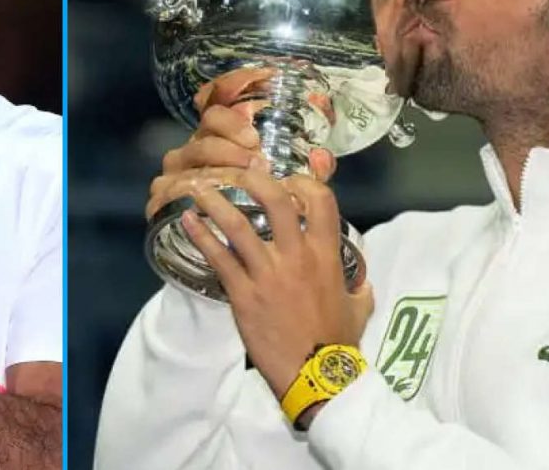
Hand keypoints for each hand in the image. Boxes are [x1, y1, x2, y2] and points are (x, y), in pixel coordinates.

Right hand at [147, 67, 335, 219]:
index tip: (256, 136)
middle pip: (205, 129)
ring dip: (213, 167)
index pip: (219, 105)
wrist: (232, 253)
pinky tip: (200, 200)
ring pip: (187, 157)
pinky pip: (166, 189)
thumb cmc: (262, 215)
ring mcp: (176, 171)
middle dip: (230, 142)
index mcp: (224, 136)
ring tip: (237, 182)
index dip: (234, 116)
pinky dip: (181, 192)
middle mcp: (197, 147)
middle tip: (255, 161)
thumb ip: (307, 173)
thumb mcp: (290, 190)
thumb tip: (324, 158)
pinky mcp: (161, 198)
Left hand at [180, 168, 373, 402]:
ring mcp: (267, 274)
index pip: (320, 200)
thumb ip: (357, 281)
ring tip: (199, 188)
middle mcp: (297, 256)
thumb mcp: (360, 304)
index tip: (287, 179)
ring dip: (215, 202)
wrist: (316, 375)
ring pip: (238, 225)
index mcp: (327, 254)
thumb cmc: (338, 340)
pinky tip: (187, 222)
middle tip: (237, 172)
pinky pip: (218, 257)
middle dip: (254, 180)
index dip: (303, 181)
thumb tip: (358, 274)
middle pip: (276, 201)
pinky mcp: (243, 294)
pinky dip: (200, 236)